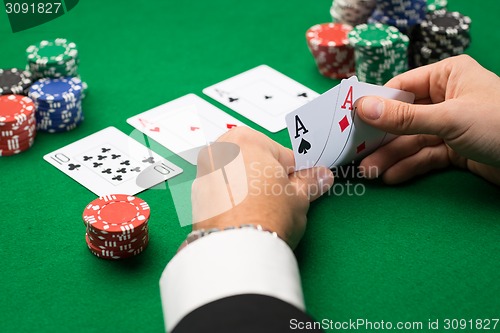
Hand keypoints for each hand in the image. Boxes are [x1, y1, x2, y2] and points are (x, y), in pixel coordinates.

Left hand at [191, 127, 333, 248]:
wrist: (236, 251)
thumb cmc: (265, 217)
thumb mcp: (298, 198)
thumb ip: (310, 182)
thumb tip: (320, 176)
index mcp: (246, 139)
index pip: (282, 154)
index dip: (294, 174)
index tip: (298, 186)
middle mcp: (219, 150)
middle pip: (255, 161)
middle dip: (268, 178)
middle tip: (279, 201)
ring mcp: (204, 173)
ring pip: (237, 176)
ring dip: (249, 189)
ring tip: (262, 211)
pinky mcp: (196, 197)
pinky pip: (222, 193)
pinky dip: (233, 201)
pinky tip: (244, 217)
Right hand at [356, 55, 499, 184]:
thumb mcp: (449, 118)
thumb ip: (405, 117)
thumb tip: (363, 108)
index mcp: (447, 76)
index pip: (402, 87)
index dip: (376, 104)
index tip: (351, 120)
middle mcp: (447, 98)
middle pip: (404, 117)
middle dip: (382, 137)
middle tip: (357, 153)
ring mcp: (450, 125)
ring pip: (412, 140)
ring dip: (391, 156)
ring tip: (370, 172)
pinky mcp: (455, 150)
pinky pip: (426, 156)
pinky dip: (410, 166)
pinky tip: (392, 176)